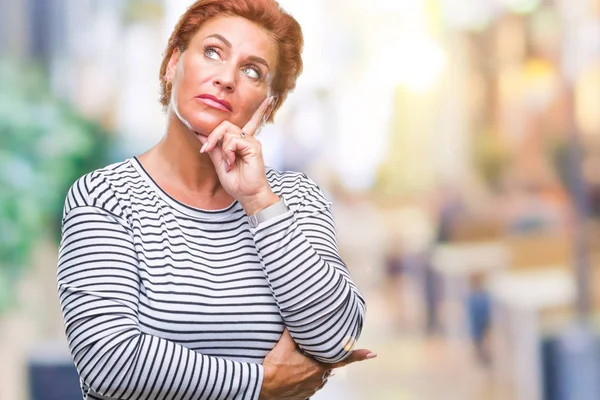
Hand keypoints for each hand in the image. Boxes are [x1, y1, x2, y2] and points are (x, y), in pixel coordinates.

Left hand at [198, 96, 276, 213]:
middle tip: (206, 149)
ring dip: (221, 148)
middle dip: (212, 136)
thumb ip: (213, 147)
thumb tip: (200, 133)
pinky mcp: (254, 146)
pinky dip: (228, 152)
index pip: (251, 120)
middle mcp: (247, 139)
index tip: (267, 100)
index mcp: (241, 142)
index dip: (260, 110)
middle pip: (225, 125)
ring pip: (227, 132)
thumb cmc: (237, 182)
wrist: (248, 195)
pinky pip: (232, 140)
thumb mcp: (220, 163)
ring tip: (228, 163)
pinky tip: (232, 162)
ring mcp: (251, 141)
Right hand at [259, 329, 375, 399]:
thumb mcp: (283, 345)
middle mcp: (318, 379)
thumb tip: (295, 317)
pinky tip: (295, 375)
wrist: (262, 387)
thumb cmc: (274, 367)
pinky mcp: (302, 396)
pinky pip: (308, 386)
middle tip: (313, 353)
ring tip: (299, 365)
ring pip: (318, 376)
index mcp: (318, 366)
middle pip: (327, 365)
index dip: (358, 356)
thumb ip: (292, 331)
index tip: (372, 353)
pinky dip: (304, 379)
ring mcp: (311, 389)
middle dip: (323, 358)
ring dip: (313, 369)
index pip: (342, 359)